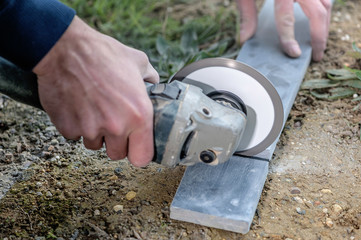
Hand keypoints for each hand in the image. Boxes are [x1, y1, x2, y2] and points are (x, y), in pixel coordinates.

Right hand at [33, 16, 158, 166]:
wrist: (66, 48)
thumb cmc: (103, 54)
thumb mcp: (139, 61)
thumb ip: (151, 78)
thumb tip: (156, 84)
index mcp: (139, 115)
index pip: (142, 158)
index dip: (138, 153)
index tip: (134, 146)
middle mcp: (116, 126)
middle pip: (117, 154)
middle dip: (115, 142)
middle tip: (112, 122)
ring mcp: (90, 129)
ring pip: (94, 145)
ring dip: (95, 133)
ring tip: (93, 108)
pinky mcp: (67, 127)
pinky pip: (74, 135)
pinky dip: (76, 124)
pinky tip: (77, 105)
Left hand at [237, 0, 331, 60]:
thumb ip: (246, 13)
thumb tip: (245, 39)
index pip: (286, 17)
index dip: (289, 38)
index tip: (294, 54)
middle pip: (318, 13)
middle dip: (319, 37)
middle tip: (316, 55)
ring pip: (327, 4)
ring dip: (325, 25)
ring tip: (319, 42)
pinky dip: (325, 11)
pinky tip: (319, 23)